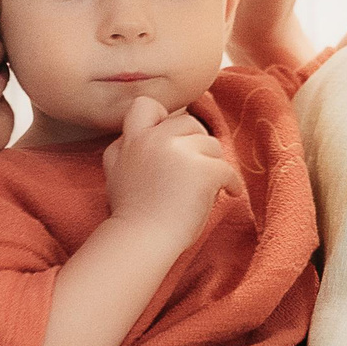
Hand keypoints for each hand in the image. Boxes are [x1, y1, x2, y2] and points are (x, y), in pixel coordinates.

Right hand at [103, 95, 240, 247]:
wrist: (142, 240)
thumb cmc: (132, 214)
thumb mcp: (115, 173)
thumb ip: (125, 149)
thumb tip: (139, 135)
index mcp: (132, 140)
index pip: (146, 105)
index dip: (163, 117)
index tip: (171, 138)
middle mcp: (154, 139)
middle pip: (188, 122)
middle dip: (195, 144)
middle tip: (194, 169)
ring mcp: (179, 151)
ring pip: (211, 144)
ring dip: (212, 163)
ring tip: (205, 187)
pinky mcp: (203, 169)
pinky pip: (227, 169)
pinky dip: (231, 184)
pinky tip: (228, 194)